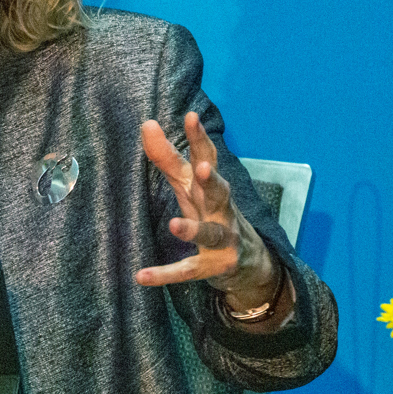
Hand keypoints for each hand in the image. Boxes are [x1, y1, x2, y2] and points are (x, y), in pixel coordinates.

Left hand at [134, 111, 277, 307]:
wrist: (251, 264)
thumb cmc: (212, 214)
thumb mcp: (189, 187)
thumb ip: (168, 158)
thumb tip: (147, 123)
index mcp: (211, 188)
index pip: (207, 159)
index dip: (200, 139)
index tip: (191, 117)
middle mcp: (221, 210)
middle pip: (219, 193)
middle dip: (211, 181)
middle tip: (202, 169)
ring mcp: (223, 240)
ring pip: (211, 234)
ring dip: (193, 229)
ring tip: (174, 224)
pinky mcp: (215, 267)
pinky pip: (189, 271)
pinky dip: (165, 274)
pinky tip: (142, 276)